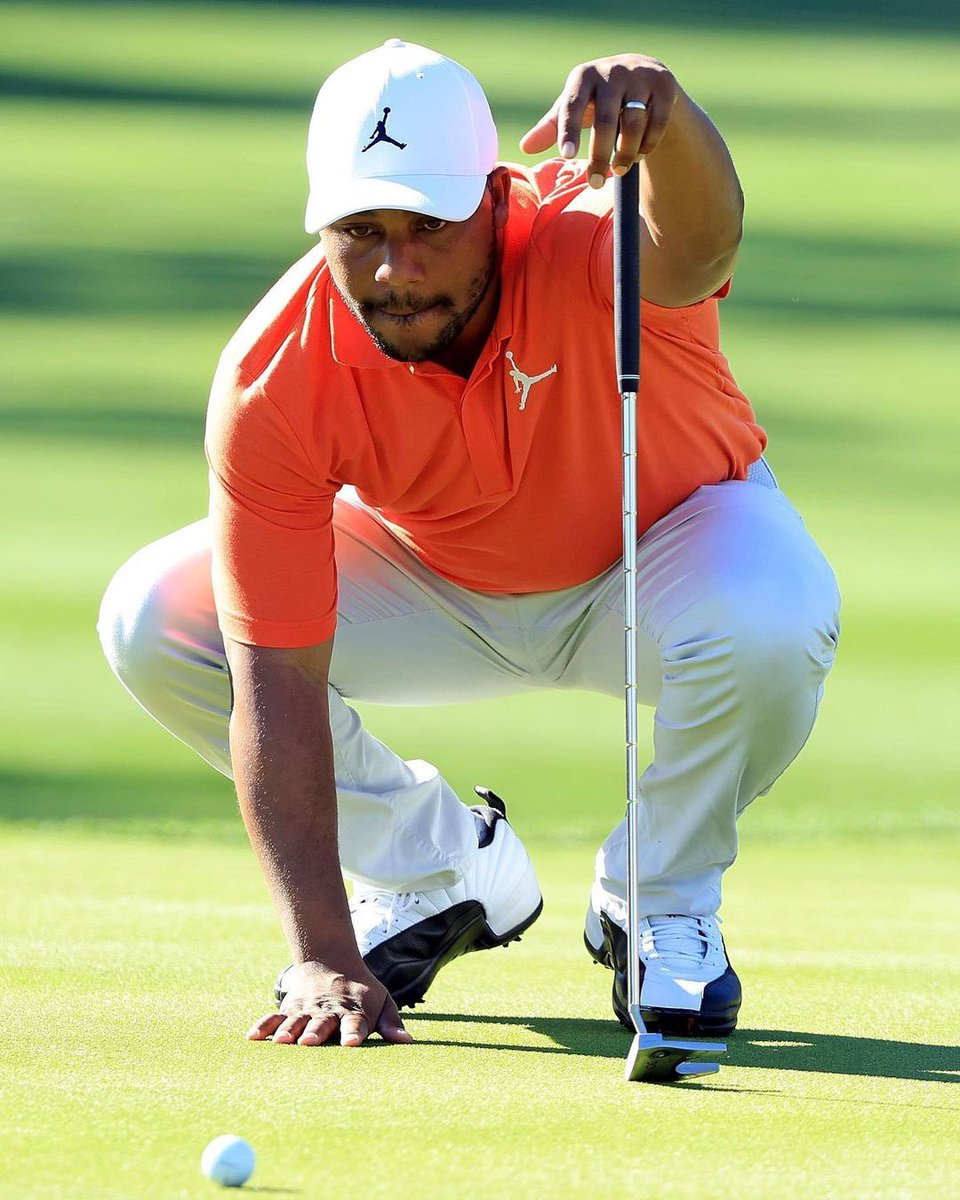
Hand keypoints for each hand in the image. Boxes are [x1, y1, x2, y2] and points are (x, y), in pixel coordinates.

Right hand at [246, 959, 412, 1047]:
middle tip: (309, 1042)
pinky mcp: (290, 1008)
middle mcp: (329, 1011)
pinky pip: (274, 1017)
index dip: (353, 1033)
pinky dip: (264, 1026)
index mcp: (354, 1011)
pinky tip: (252, 1037)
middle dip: (315, 1032)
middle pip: (322, 1023)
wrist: (331, 960)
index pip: (355, 1024)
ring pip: (297, 1021)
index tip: (351, 1044)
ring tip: (282, 1041)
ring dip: (289, 1031)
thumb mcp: (382, 1001)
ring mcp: (307, 1009)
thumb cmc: (361, 990)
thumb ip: (391, 1023)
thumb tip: (407, 1042)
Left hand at [520, 55, 679, 187]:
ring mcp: (640, 76)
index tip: (566, 155)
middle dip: (599, 157)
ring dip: (626, 154)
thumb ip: (552, 127)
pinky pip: (657, 123)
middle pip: (605, 121)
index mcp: (583, 76)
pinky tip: (639, 155)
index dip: (568, 130)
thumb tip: (524, 147)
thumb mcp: (574, 109)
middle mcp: (611, 71)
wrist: (643, 76)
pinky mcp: (664, 85)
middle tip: (595, 184)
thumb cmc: (598, 98)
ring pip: (634, 124)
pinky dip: (647, 145)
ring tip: (619, 170)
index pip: (572, 105)